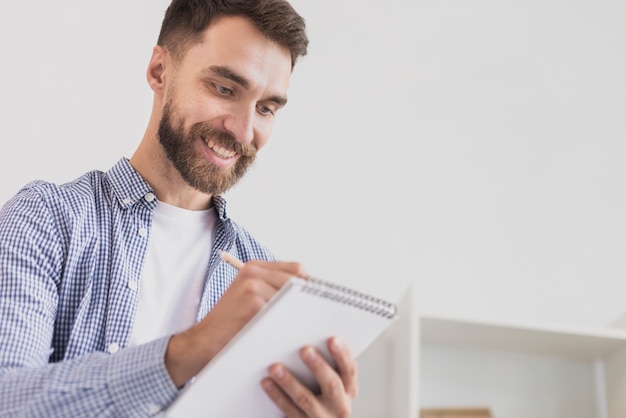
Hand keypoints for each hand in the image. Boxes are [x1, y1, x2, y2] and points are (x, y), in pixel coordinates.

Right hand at [165, 260, 307, 386]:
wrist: (205, 340)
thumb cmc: (230, 322)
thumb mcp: (249, 295)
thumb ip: (272, 287)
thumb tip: (308, 291)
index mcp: (253, 267)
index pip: (295, 269)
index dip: (307, 284)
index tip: (312, 300)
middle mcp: (252, 271)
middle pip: (297, 278)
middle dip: (306, 296)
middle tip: (311, 313)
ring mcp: (252, 286)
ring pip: (292, 295)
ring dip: (298, 309)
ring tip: (296, 322)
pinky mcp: (253, 303)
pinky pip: (282, 310)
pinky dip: (287, 321)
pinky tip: (284, 330)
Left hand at [261, 337, 357, 417]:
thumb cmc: (322, 394)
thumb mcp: (332, 381)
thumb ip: (328, 362)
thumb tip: (311, 331)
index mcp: (349, 390)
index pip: (350, 370)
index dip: (342, 355)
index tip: (332, 339)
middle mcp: (339, 407)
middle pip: (332, 385)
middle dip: (318, 366)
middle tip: (305, 350)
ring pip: (306, 400)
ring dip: (289, 382)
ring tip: (275, 367)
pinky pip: (289, 411)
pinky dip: (277, 396)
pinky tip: (266, 383)